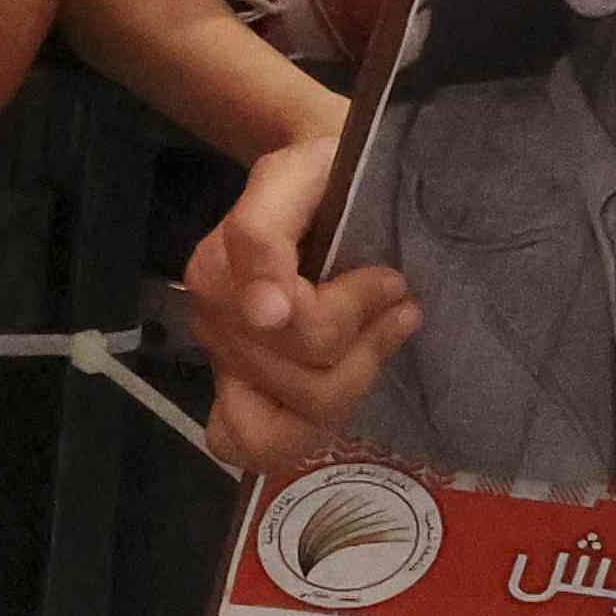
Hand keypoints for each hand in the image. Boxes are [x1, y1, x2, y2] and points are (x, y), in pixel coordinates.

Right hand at [184, 126, 413, 475]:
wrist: (311, 174)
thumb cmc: (314, 173)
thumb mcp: (291, 176)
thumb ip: (261, 235)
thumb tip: (265, 312)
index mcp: (219, 273)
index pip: (303, 330)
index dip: (356, 310)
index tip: (391, 277)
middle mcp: (215, 323)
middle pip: (310, 384)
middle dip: (368, 344)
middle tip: (400, 301)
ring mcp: (228, 359)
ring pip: (305, 415)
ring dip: (359, 376)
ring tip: (388, 330)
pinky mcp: (245, 385)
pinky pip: (247, 442)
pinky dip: (285, 440)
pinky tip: (320, 409)